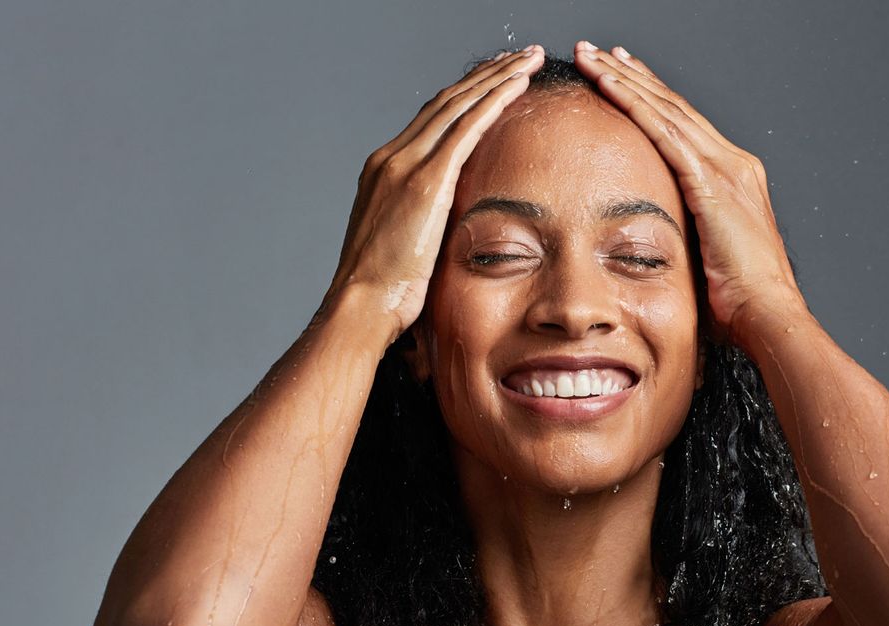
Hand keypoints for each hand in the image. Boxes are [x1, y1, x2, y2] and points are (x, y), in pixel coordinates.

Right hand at [323, 46, 545, 338]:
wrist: (361, 306)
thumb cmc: (383, 292)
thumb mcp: (402, 244)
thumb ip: (422, 222)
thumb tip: (448, 227)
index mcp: (384, 170)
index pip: (431, 119)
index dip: (464, 95)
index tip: (492, 80)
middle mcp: (391, 157)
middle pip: (446, 101)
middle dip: (484, 74)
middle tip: (517, 55)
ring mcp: (405, 165)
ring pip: (458, 104)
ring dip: (496, 77)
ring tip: (527, 59)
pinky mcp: (426, 181)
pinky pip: (466, 128)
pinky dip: (493, 101)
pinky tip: (517, 86)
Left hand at [571, 41, 802, 347]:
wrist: (767, 315)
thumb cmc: (739, 305)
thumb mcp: (708, 260)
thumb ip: (685, 240)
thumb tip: (649, 249)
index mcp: (735, 179)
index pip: (685, 126)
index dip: (652, 97)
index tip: (623, 75)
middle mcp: (734, 163)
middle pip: (674, 107)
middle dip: (634, 76)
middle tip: (598, 51)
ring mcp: (726, 168)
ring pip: (665, 109)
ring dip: (625, 80)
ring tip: (591, 57)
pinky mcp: (712, 182)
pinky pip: (664, 132)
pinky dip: (634, 104)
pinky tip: (609, 85)